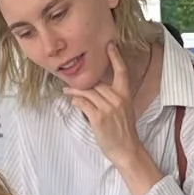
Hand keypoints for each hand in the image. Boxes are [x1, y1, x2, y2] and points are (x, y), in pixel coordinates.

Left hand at [63, 43, 151, 172]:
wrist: (127, 149)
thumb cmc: (124, 131)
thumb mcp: (123, 110)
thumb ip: (112, 98)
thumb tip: (94, 90)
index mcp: (125, 95)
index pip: (122, 72)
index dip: (116, 57)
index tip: (110, 45)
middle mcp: (118, 99)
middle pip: (97, 83)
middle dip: (83, 82)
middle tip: (71, 80)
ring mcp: (108, 108)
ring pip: (88, 92)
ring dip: (75, 91)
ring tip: (66, 91)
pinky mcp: (99, 118)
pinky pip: (83, 104)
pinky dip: (76, 101)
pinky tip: (73, 102)